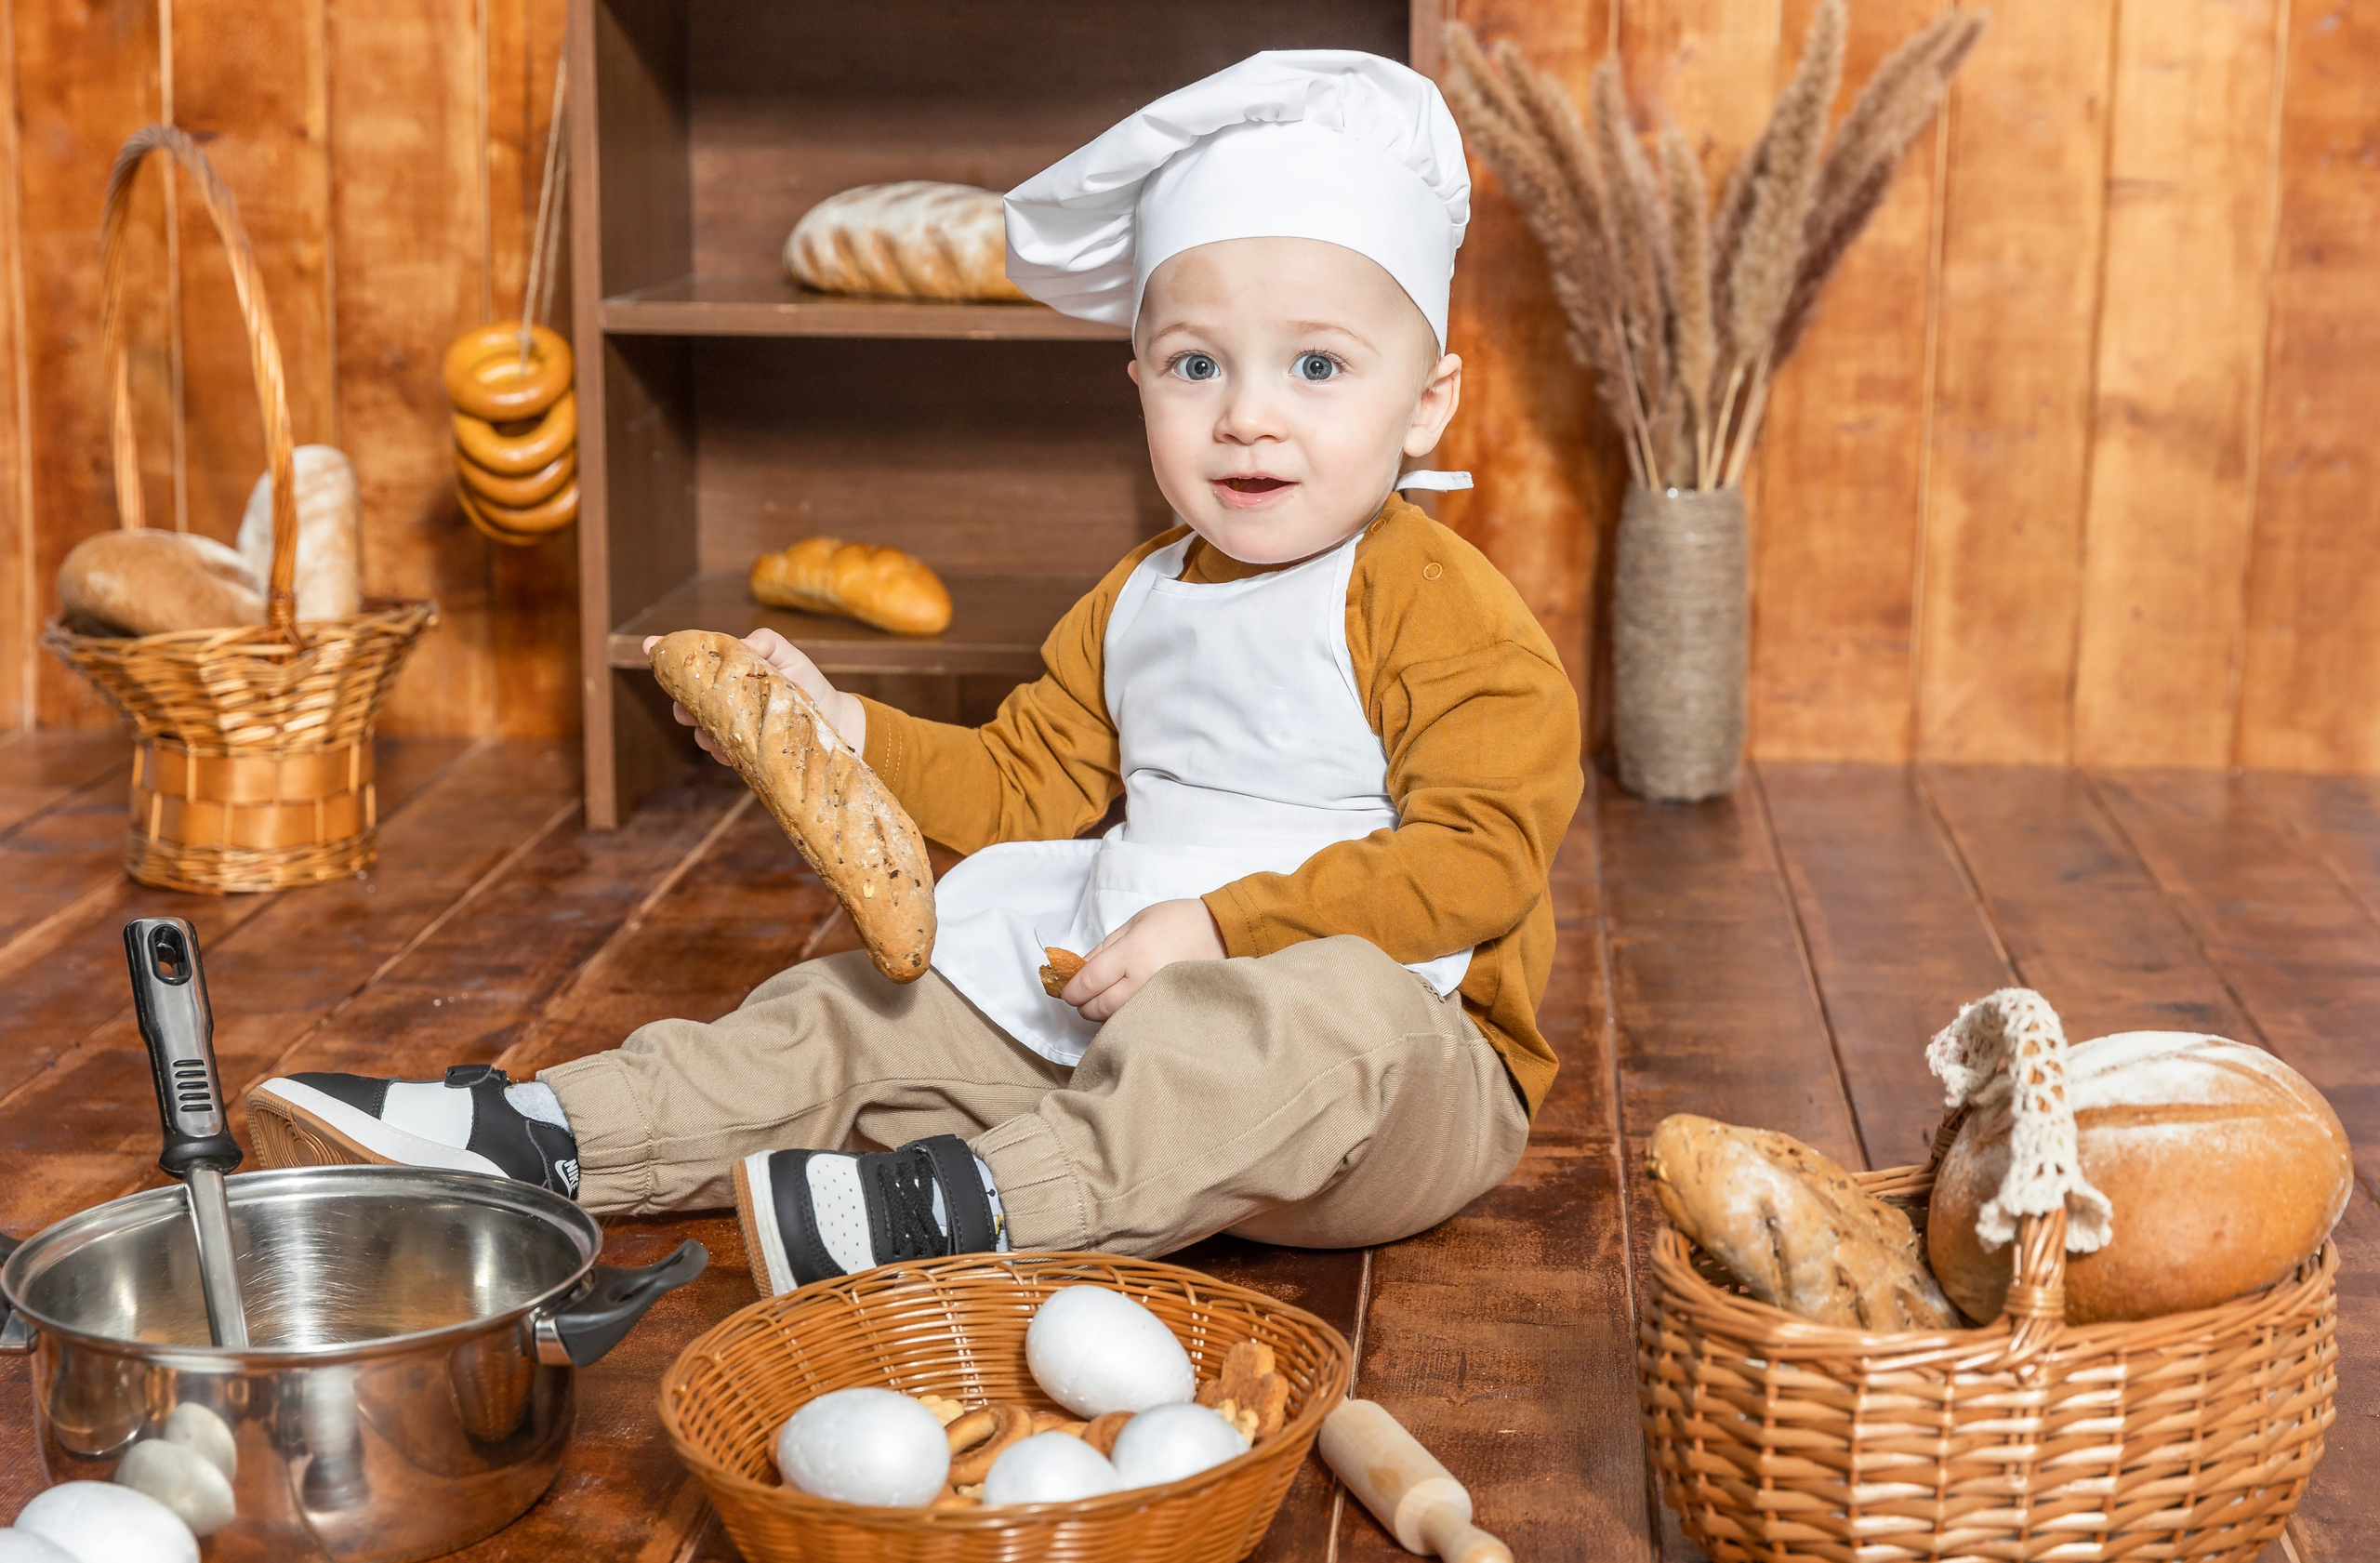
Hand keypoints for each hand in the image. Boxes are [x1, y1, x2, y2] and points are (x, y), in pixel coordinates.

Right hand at [645, 629, 865, 762]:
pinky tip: (729, 750)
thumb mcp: (788, 655)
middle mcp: (722, 702)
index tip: (649, 647)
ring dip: (701, 732)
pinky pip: (720, 754)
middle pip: (684, 702)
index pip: (690, 665)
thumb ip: (765, 642)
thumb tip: (742, 644)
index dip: (666, 656)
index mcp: (726, 675)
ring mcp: (730, 729)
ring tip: (714, 732)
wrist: (833, 720)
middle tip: (687, 709)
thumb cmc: (808, 683)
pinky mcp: (742, 754)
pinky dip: (721, 752)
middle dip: (681, 704)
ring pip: (699, 732)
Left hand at [1061, 898, 1226, 1022]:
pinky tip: (1124, 1006)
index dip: (1071, 990)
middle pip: (1098, 1007)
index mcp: (1131, 953)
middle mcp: (1142, 980)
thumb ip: (1103, 948)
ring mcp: (1157, 999)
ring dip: (1101, 1013)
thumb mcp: (1134, 923)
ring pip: (1115, 1020)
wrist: (1220, 933)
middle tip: (1083, 996)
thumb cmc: (1176, 922)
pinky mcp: (1168, 1010)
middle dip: (1084, 1004)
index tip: (1067, 990)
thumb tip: (1077, 970)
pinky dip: (1122, 1018)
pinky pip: (1136, 1021)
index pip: (1089, 982)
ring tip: (1104, 999)